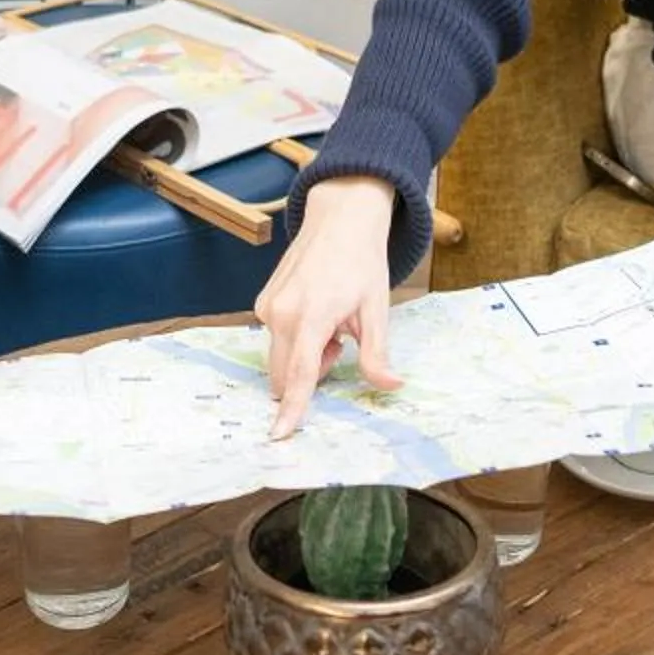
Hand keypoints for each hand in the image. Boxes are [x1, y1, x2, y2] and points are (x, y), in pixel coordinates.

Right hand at [254, 177, 402, 439]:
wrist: (340, 219)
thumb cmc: (362, 263)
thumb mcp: (377, 309)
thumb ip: (377, 353)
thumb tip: (391, 386)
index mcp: (311, 316)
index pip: (299, 373)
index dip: (292, 408)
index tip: (280, 435)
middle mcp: (280, 313)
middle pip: (285, 373)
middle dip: (312, 372)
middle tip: (341, 342)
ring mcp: (267, 307)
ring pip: (280, 358)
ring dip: (304, 356)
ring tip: (331, 324)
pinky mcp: (262, 302)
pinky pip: (276, 339)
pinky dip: (295, 339)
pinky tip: (316, 312)